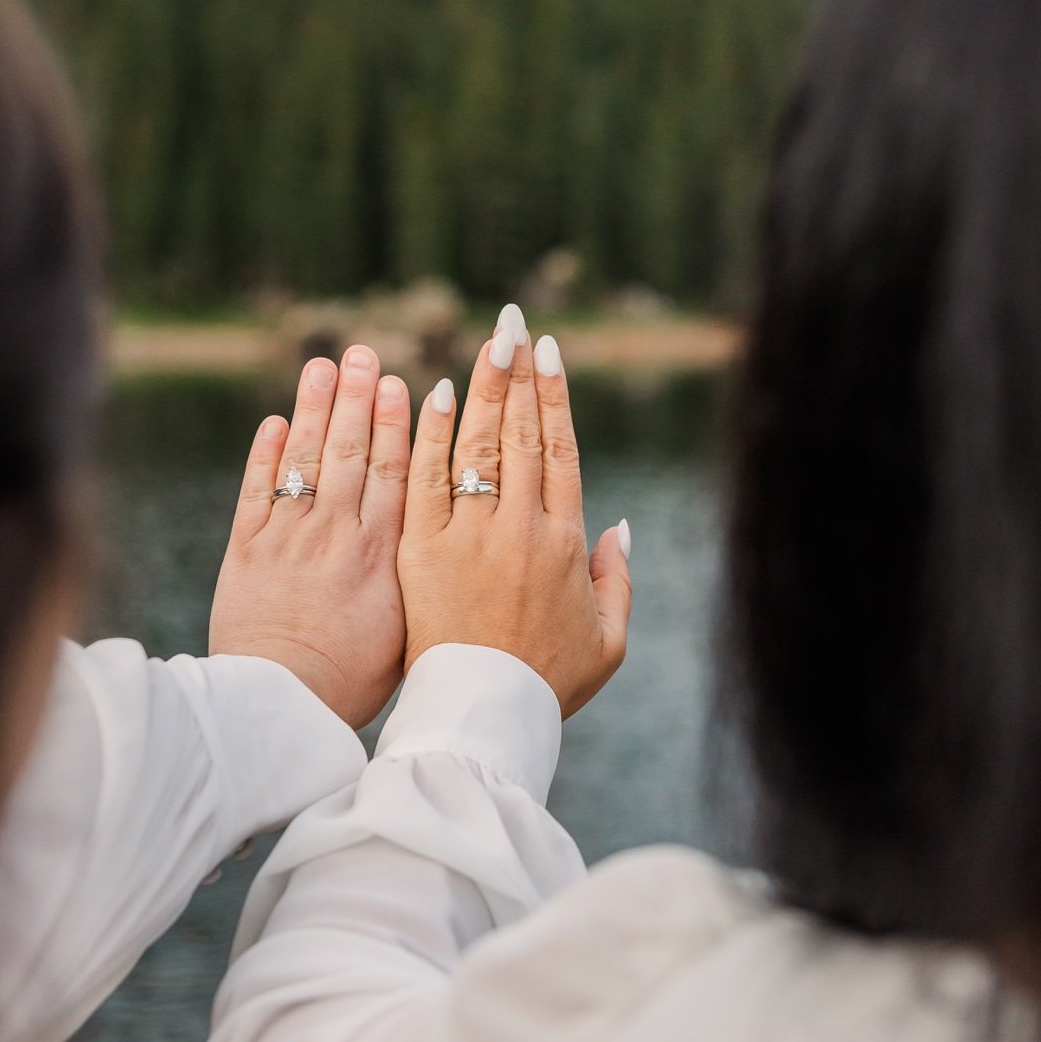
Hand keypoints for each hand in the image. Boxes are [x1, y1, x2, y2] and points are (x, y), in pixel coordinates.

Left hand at [210, 345, 409, 728]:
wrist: (280, 704)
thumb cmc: (351, 683)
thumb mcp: (406, 636)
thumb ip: (422, 587)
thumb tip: (449, 554)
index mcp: (383, 555)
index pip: (396, 474)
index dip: (396, 425)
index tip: (399, 384)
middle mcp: (337, 534)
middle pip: (350, 453)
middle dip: (355, 399)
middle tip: (361, 354)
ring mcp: (289, 538)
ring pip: (305, 460)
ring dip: (312, 409)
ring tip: (321, 365)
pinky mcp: (247, 551)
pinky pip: (256, 490)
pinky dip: (264, 454)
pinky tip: (272, 422)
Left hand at [397, 308, 630, 717]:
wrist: (483, 718)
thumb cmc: (547, 687)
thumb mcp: (608, 643)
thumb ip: (618, 580)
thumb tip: (618, 526)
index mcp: (568, 544)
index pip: (562, 451)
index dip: (556, 398)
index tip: (550, 354)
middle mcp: (521, 528)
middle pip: (521, 434)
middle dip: (519, 374)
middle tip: (515, 323)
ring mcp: (470, 537)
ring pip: (478, 445)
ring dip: (482, 387)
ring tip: (486, 341)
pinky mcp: (422, 552)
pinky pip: (425, 481)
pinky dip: (429, 435)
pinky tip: (430, 393)